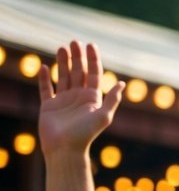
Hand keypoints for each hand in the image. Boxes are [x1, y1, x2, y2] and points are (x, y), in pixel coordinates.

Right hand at [38, 41, 124, 157]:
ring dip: (62, 62)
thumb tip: (122, 84)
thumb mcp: (103, 116)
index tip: (90, 45)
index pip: (93, 73)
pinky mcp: (49, 106)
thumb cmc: (86, 134)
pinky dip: (44, 78)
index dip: (93, 59)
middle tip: (73, 42)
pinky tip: (44, 66)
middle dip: (77, 57)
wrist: (65, 149)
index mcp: (92, 98)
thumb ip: (112, 99)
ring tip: (61, 48)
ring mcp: (63, 101)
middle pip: (78, 72)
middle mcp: (79, 97)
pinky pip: (46, 89)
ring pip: (63, 76)